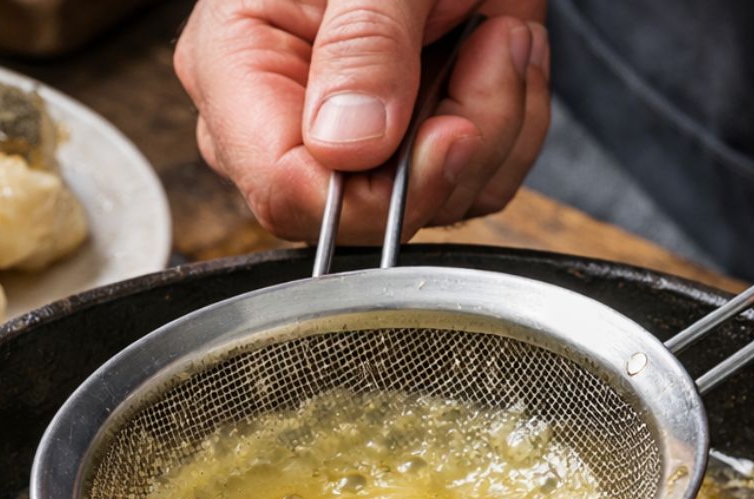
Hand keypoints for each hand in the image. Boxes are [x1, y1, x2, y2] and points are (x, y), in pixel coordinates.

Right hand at [174, 0, 549, 243]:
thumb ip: (362, 45)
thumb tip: (348, 147)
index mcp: (238, 69)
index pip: (286, 191)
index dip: (372, 195)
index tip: (451, 132)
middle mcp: (290, 118)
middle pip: (367, 212)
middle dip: (456, 145)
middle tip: (492, 49)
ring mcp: (357, 138)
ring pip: (438, 203)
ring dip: (499, 121)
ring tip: (500, 31)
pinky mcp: (414, 143)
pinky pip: (477, 182)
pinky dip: (515, 121)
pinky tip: (504, 49)